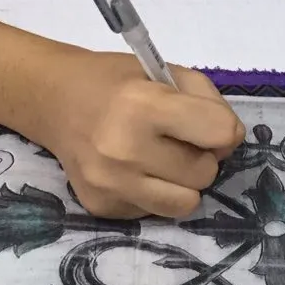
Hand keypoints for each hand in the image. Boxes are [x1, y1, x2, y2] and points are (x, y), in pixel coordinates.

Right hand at [35, 50, 244, 219]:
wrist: (55, 101)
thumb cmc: (118, 81)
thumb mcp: (166, 72)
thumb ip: (209, 102)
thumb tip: (229, 143)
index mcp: (143, 105)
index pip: (218, 133)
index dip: (222, 128)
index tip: (207, 122)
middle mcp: (125, 150)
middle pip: (205, 173)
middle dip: (200, 156)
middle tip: (177, 139)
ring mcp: (110, 184)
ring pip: (186, 203)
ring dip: (183, 182)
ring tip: (161, 159)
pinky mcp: (101, 207)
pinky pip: (155, 212)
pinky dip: (154, 193)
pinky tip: (133, 170)